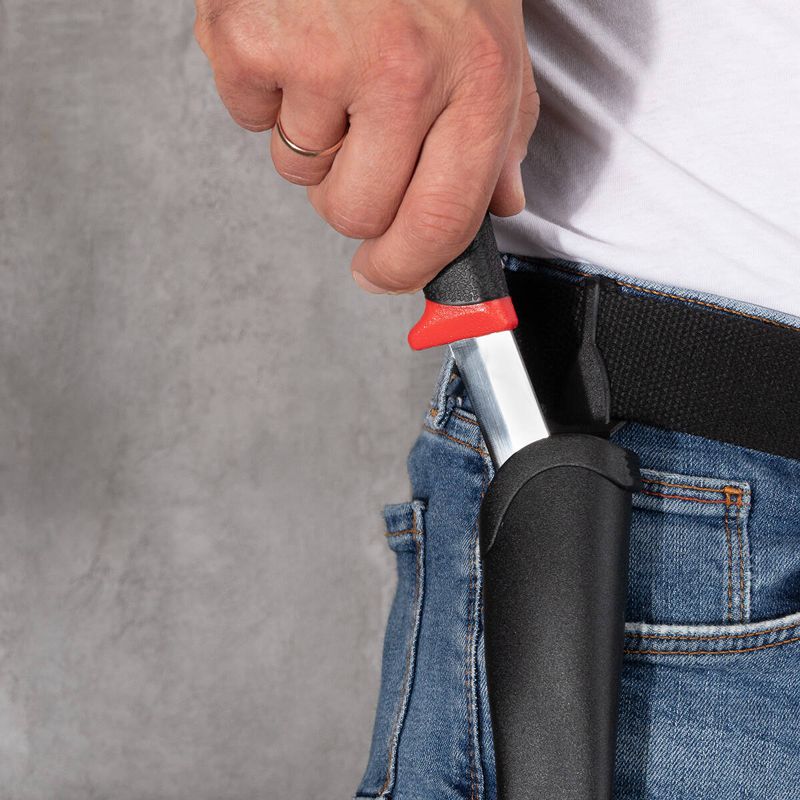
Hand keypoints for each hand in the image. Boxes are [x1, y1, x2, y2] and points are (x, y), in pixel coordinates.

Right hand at [195, 0, 537, 292]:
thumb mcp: (495, 45)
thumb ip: (500, 137)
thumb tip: (497, 209)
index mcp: (473, 84)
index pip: (438, 224)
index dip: (404, 269)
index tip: (382, 276)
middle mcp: (402, 76)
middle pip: (354, 214)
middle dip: (352, 194)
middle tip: (359, 135)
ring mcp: (322, 57)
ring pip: (299, 172)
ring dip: (312, 136)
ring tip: (333, 61)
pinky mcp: (249, 39)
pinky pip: (249, 119)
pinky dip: (265, 92)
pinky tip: (293, 40)